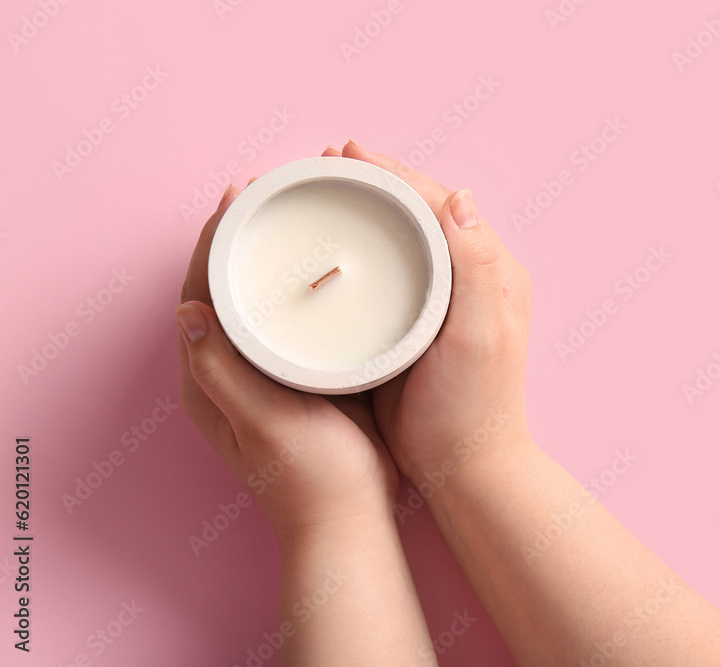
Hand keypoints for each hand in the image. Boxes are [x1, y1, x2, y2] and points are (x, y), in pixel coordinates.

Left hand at [176, 158, 398, 544]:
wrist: (350, 516)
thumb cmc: (311, 476)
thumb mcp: (266, 422)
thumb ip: (225, 372)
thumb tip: (186, 312)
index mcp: (210, 380)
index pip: (197, 294)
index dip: (211, 243)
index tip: (237, 198)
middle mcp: (230, 372)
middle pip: (223, 291)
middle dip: (238, 241)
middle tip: (267, 195)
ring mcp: (265, 374)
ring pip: (257, 301)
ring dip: (268, 259)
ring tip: (293, 218)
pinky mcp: (298, 377)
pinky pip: (288, 319)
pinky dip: (298, 286)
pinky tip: (326, 268)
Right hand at [326, 142, 533, 483]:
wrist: (466, 467)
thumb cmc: (472, 408)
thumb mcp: (478, 337)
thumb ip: (475, 268)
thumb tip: (461, 198)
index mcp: (492, 271)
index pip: (442, 202)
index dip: (395, 174)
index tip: (349, 154)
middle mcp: (473, 278)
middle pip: (422, 212)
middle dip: (376, 182)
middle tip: (327, 162)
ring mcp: (446, 301)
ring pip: (406, 237)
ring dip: (369, 209)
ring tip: (326, 189)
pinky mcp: (422, 326)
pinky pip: (395, 269)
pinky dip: (366, 248)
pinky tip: (334, 247)